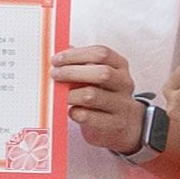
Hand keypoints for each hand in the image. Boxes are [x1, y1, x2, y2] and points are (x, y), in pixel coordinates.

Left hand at [57, 41, 148, 156]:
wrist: (125, 125)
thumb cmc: (104, 95)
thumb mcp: (98, 76)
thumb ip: (82, 64)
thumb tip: (58, 55)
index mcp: (120, 66)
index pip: (101, 53)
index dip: (76, 54)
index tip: (56, 59)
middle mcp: (124, 83)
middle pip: (102, 73)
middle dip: (72, 72)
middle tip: (54, 75)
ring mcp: (121, 105)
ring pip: (92, 95)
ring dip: (70, 94)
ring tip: (59, 95)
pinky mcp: (113, 124)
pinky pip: (88, 117)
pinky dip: (74, 112)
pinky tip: (71, 111)